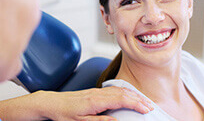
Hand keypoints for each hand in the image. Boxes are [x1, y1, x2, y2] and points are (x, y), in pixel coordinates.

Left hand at [39, 86, 153, 120]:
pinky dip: (125, 92)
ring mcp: (96, 91)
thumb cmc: (64, 114)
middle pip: (123, 93)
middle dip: (138, 99)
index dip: (136, 103)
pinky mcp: (95, 91)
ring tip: (144, 101)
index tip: (146, 109)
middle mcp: (98, 93)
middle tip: (150, 106)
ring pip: (119, 90)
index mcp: (95, 101)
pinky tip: (128, 95)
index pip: (121, 99)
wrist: (52, 103)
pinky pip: (113, 89)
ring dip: (133, 94)